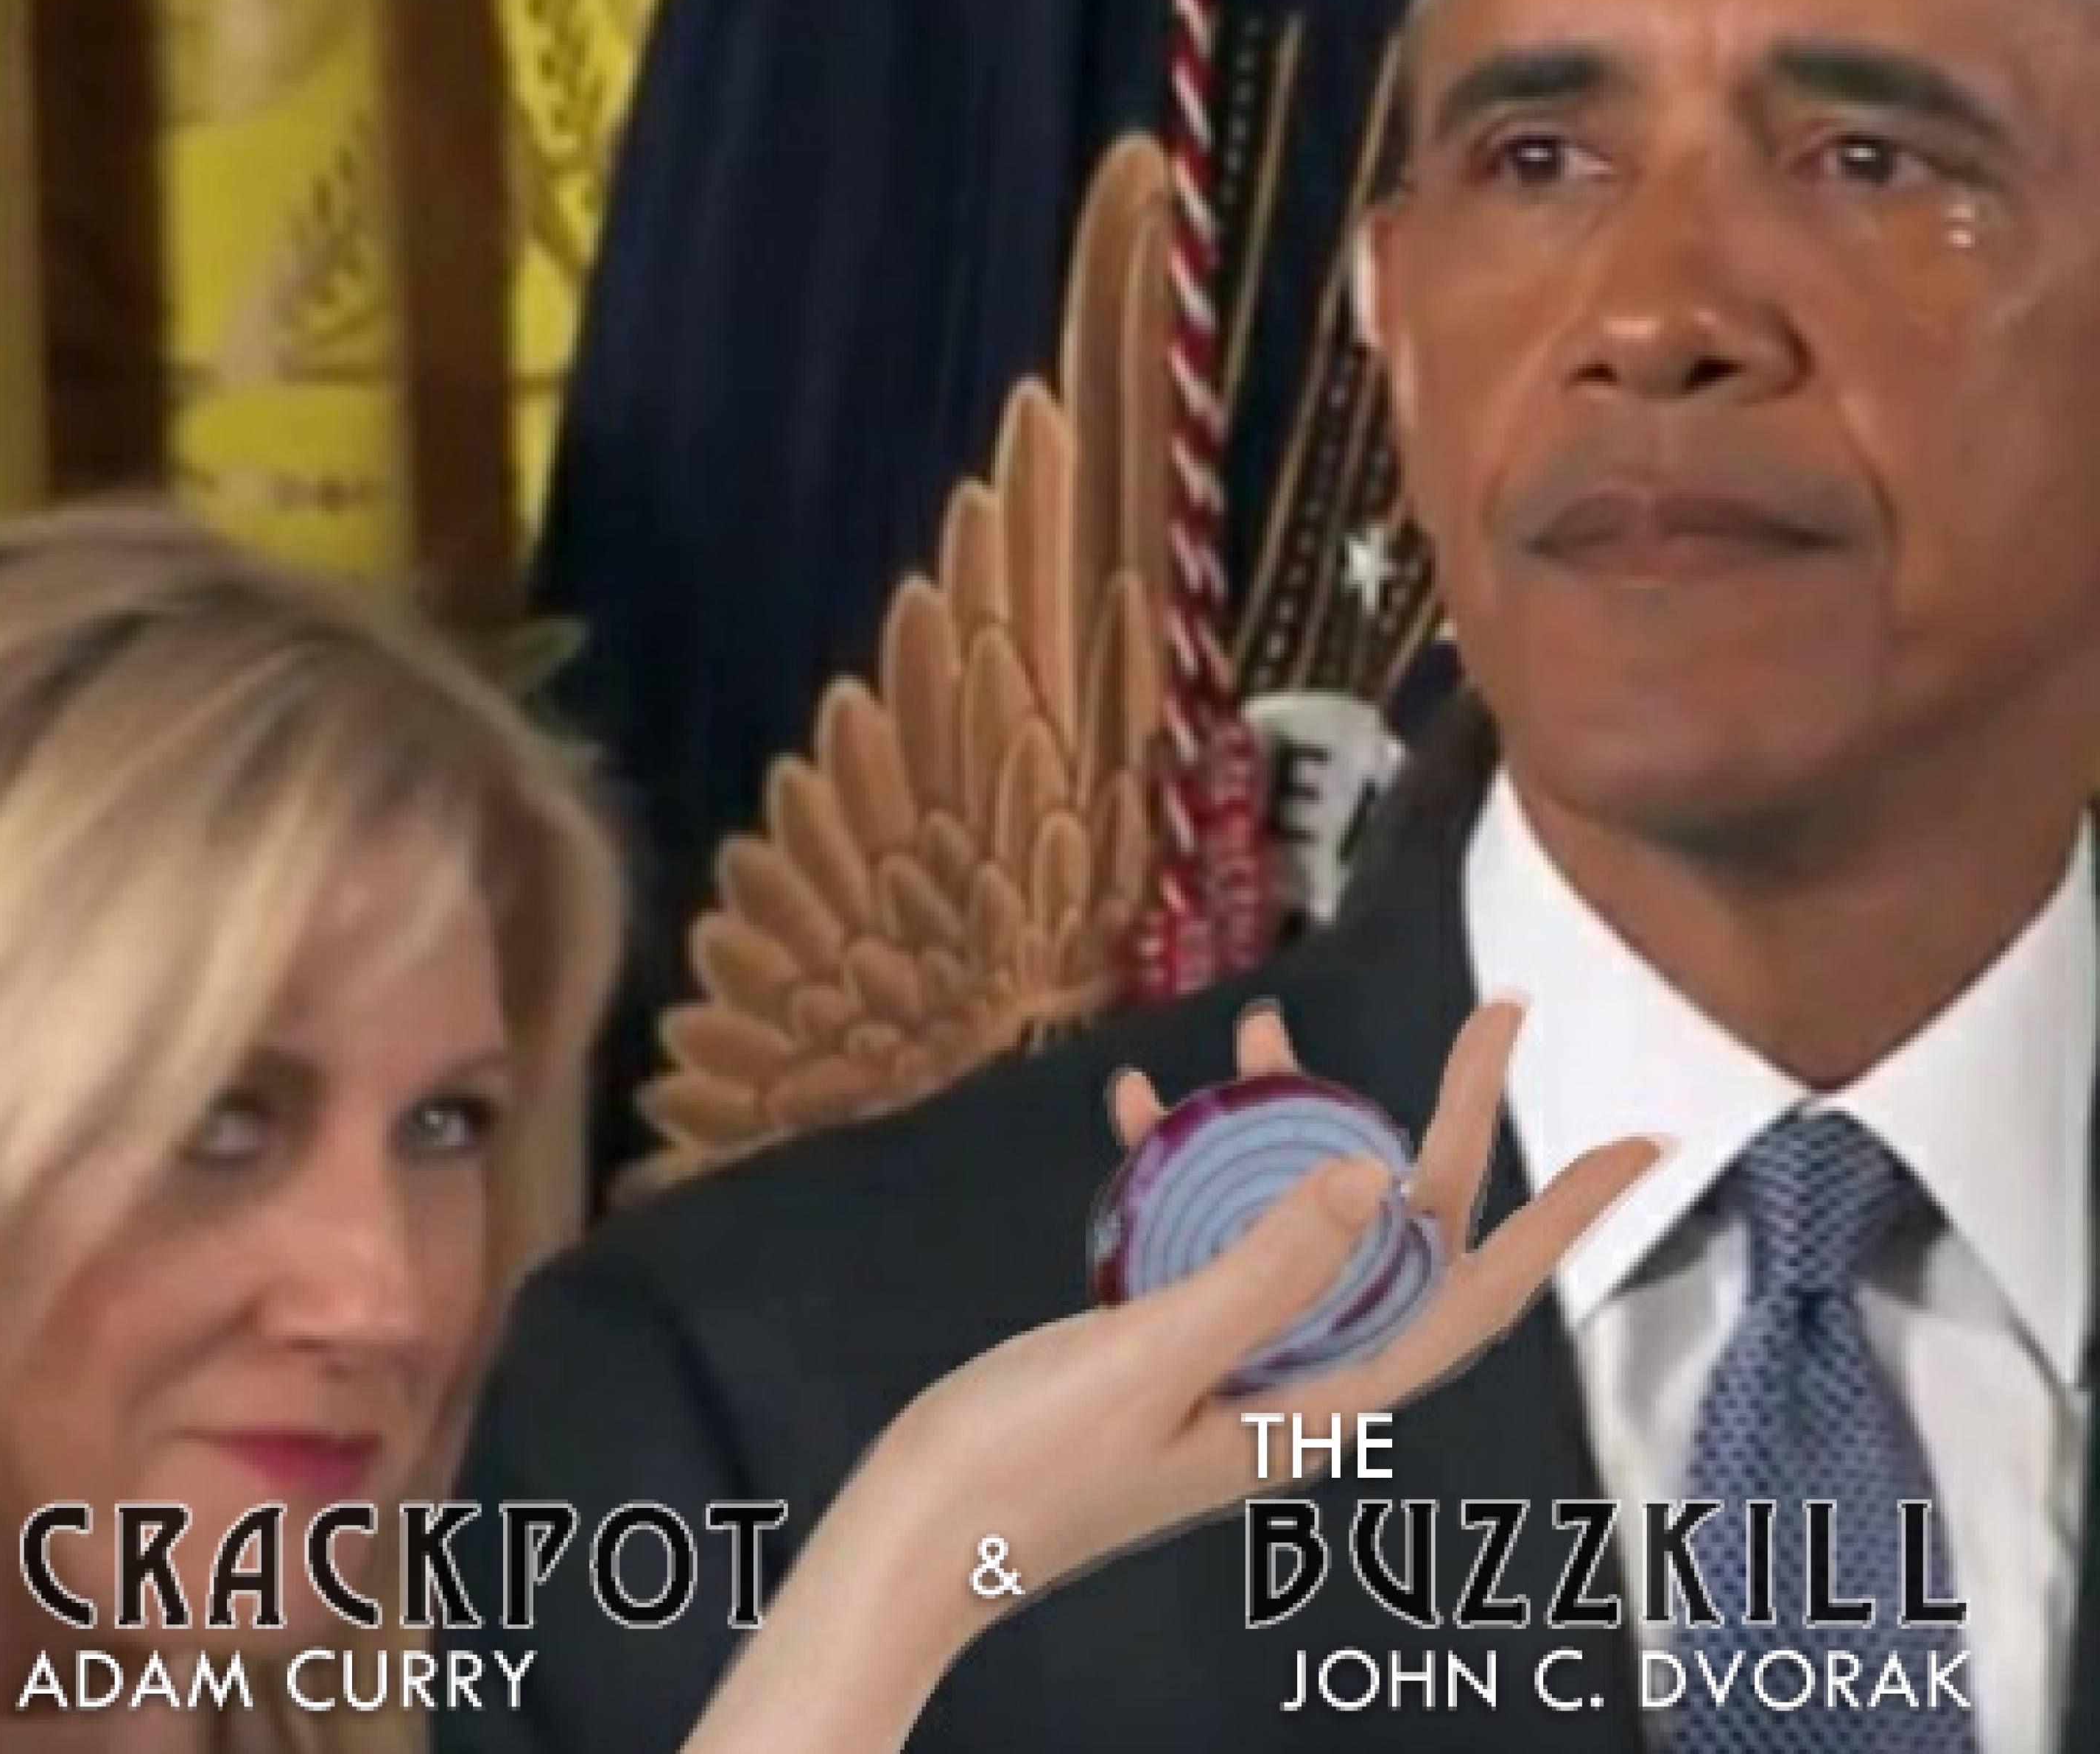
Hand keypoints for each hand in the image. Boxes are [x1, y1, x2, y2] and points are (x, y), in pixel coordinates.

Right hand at [870, 996, 1663, 1642]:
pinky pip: (1202, 1236)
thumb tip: (1372, 1178)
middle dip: (1444, 1122)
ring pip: (1298, 1220)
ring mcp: (1228, 1362)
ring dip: (1293, 1126)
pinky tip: (1140, 1103)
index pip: (1470, 1295)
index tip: (1638, 1142)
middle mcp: (1292, 1382)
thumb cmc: (1026, 1469)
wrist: (914, 1540)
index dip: (1562, 1218)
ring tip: (1263, 1034)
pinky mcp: (1163, 1344)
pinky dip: (1183, 1166)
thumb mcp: (1150, 1360)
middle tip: (1493, 1013)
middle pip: (1399, 1235)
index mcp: (1317, 1406)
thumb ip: (1262, 1271)